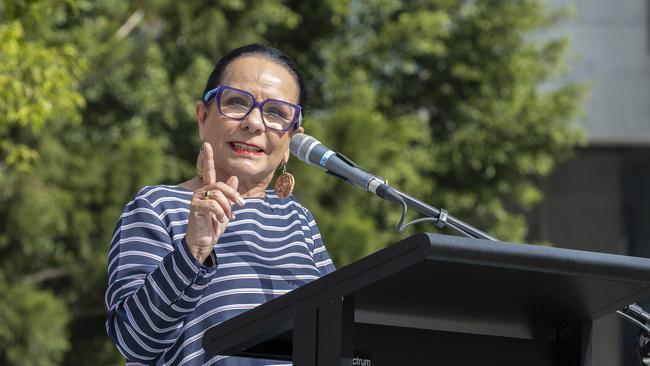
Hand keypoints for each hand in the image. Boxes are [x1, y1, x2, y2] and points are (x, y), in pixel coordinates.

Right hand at [185, 142, 244, 262]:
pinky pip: (212, 204)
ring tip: (229, 217)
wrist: (203, 242)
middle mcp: (200, 191)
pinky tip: (221, 220)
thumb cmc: (214, 226)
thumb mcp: (226, 209)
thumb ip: (229, 195)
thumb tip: (234, 178)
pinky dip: (221, 212)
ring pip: (218, 194)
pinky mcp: (195, 207)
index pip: (208, 171)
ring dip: (228, 207)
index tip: (207, 144)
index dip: (207, 158)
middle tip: (241, 204)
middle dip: (233, 194)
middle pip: (220, 185)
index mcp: (208, 190)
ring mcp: (196, 198)